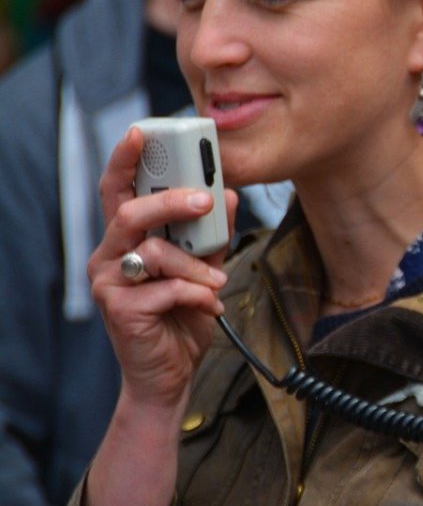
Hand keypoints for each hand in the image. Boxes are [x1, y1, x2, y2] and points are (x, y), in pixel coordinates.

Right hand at [86, 127, 237, 410]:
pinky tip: (209, 306)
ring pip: (153, 253)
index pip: (118, 190)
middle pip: (131, 213)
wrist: (171, 374)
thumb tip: (229, 194)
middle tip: (206, 201)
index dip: (126, 159)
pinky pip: (164, 289)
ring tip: (217, 283)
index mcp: (126, 240)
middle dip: (172, 202)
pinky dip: (196, 295)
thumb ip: (213, 235)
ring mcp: (110, 284)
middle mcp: (110, 256)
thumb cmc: (182, 317)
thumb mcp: (205, 269)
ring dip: (196, 266)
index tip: (144, 131)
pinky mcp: (119, 311)